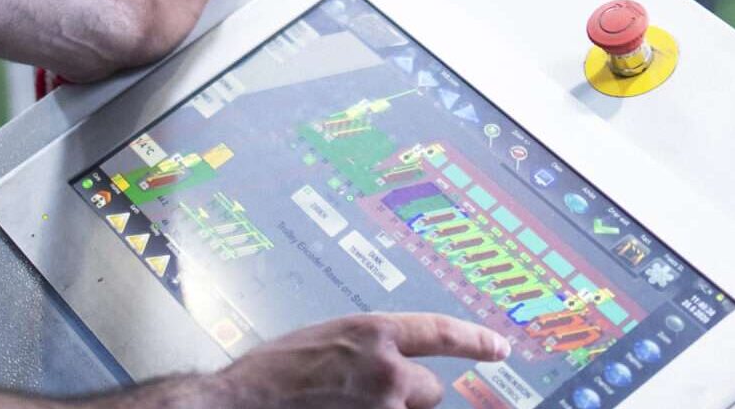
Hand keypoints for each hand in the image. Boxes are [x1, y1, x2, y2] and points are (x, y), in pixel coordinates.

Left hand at [80, 0, 250, 79]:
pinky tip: (142, 55)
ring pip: (142, 13)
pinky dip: (134, 43)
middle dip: (173, 9)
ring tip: (164, 45)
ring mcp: (117, 3)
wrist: (98, 40)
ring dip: (152, 27)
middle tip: (185, 28)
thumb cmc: (141, 15)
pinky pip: (126, 35)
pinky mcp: (105, 28)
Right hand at [209, 314, 511, 408]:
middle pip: (429, 390)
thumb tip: (387, 361)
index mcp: (372, 333)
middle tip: (366, 399)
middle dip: (408, 396)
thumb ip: (362, 348)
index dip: (475, 340)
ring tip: (342, 405)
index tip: (499, 347)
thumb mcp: (322, 341)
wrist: (235, 405)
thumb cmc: (268, 377)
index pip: (441, 332)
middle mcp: (386, 370)